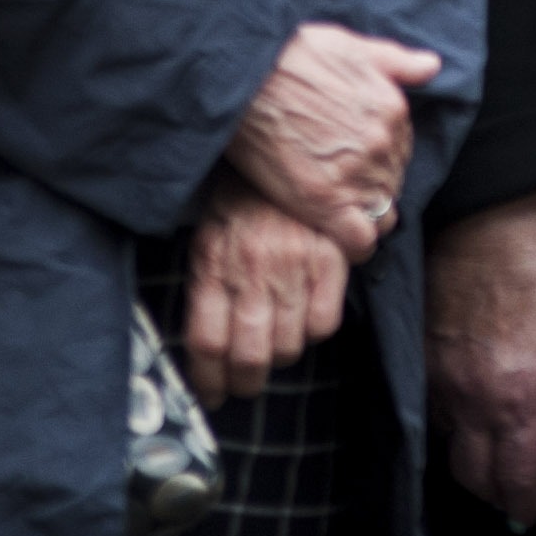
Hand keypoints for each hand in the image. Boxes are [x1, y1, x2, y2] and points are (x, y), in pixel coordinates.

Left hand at [179, 187, 347, 405]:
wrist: (284, 143)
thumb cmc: (241, 200)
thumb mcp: (208, 237)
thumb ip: (207, 288)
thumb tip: (208, 353)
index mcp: (212, 262)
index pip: (206, 343)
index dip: (208, 380)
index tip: (212, 392)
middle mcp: (251, 267)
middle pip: (248, 356)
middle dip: (245, 382)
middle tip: (245, 383)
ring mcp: (293, 263)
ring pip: (288, 347)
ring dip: (279, 358)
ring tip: (274, 347)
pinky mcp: (329, 258)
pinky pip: (324, 324)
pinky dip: (314, 332)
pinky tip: (303, 318)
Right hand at [223, 23, 438, 259]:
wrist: (245, 73)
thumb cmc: (293, 54)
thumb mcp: (352, 46)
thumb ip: (397, 61)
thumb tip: (432, 66)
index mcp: (392, 110)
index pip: (402, 152)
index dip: (379, 160)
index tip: (354, 161)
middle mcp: (382, 145)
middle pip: (392, 183)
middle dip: (371, 185)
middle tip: (338, 183)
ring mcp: (355, 174)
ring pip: (381, 213)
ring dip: (363, 213)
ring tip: (335, 208)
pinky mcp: (323, 201)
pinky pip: (360, 240)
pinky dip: (355, 243)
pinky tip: (337, 234)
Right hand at [427, 190, 535, 527]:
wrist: (491, 209)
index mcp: (516, 394)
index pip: (513, 478)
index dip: (522, 505)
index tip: (529, 513)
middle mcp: (469, 394)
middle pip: (471, 475)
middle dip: (494, 490)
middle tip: (513, 489)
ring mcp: (436, 373)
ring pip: (446, 442)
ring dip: (469, 454)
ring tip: (491, 446)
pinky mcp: (417, 348)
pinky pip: (428, 405)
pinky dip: (447, 418)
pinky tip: (466, 406)